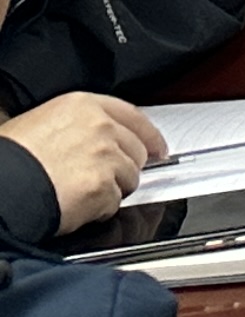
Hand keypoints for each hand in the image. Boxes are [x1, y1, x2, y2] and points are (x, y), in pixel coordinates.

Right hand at [0, 92, 163, 232]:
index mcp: (82, 106)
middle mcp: (100, 127)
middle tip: (100, 180)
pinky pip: (113, 203)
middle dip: (123, 168)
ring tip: (79, 193)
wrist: (1, 191)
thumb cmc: (8, 161)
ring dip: (110, 190)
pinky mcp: (103, 188)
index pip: (133, 116)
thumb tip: (87, 138)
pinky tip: (75, 207)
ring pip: (129, 178)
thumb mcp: (37, 125)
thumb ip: (73, 127)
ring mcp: (105, 157)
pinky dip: (98, 210)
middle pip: (136, 150)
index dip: (148, 135)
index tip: (157, 147)